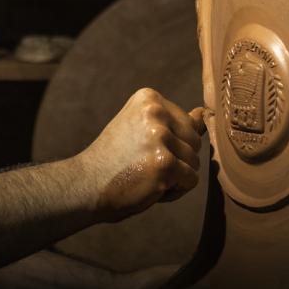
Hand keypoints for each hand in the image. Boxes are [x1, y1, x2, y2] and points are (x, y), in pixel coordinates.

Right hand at [78, 89, 206, 222]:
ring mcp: (160, 136)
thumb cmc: (115, 160)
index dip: (170, 145)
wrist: (84, 185)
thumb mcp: (142, 132)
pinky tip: (149, 187)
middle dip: (176, 160)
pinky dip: (175, 191)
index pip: (187, 123)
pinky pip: (191, 180)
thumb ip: (174, 123)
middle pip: (195, 141)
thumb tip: (203, 114)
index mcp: (149, 98)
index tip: (140, 149)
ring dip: (175, 176)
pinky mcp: (164, 163)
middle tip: (142, 165)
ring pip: (194, 162)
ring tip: (145, 176)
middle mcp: (155, 111)